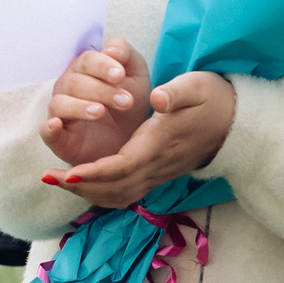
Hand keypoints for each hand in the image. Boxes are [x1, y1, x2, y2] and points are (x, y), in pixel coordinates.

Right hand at [39, 40, 150, 167]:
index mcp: (85, 69)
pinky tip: (56, 125)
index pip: (87, 60)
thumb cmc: (128, 102)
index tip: (120, 75)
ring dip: (79, 107)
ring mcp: (60, 112)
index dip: (102, 65)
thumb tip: (110, 49)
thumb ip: (126, 54)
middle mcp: (68, 87)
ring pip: (60, 103)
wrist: (129, 139)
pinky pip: (46, 131)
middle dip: (101, 90)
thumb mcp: (136, 75)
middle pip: (75, 82)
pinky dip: (48, 128)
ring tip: (100, 112)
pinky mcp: (58, 137)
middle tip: (126, 101)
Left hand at [43, 72, 236, 209]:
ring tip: (58, 180)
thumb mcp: (197, 87)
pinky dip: (100, 192)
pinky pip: (124, 192)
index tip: (68, 172)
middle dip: (80, 186)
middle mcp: (156, 166)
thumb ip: (177, 92)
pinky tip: (81, 182)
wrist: (235, 124)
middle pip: (114, 188)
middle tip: (48, 176)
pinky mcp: (156, 175)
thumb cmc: (212, 100)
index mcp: (160, 144)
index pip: (122, 167)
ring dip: (87, 192)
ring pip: (118, 195)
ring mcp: (157, 174)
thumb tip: (157, 98)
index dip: (94, 172)